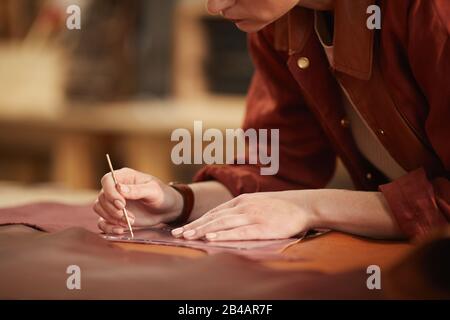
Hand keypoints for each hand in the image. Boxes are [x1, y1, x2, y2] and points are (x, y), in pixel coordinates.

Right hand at [93, 168, 182, 233]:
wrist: (166, 209)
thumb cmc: (162, 195)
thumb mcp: (154, 191)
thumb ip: (137, 190)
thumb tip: (119, 188)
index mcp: (124, 177)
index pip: (107, 180)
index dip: (110, 193)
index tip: (122, 204)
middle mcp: (116, 188)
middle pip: (102, 197)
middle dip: (113, 209)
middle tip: (128, 216)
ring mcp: (113, 202)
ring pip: (99, 208)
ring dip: (111, 218)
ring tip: (129, 222)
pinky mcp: (114, 215)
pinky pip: (102, 221)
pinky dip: (108, 227)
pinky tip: (120, 230)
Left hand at [171, 191, 316, 240]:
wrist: (302, 205)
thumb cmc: (279, 206)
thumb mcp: (256, 202)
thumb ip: (241, 208)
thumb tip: (225, 218)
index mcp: (240, 201)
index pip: (214, 212)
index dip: (197, 221)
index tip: (182, 229)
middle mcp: (242, 207)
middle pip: (213, 218)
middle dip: (194, 226)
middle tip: (177, 234)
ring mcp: (251, 216)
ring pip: (221, 224)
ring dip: (202, 231)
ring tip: (187, 236)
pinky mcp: (261, 227)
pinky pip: (238, 232)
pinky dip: (223, 235)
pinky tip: (211, 238)